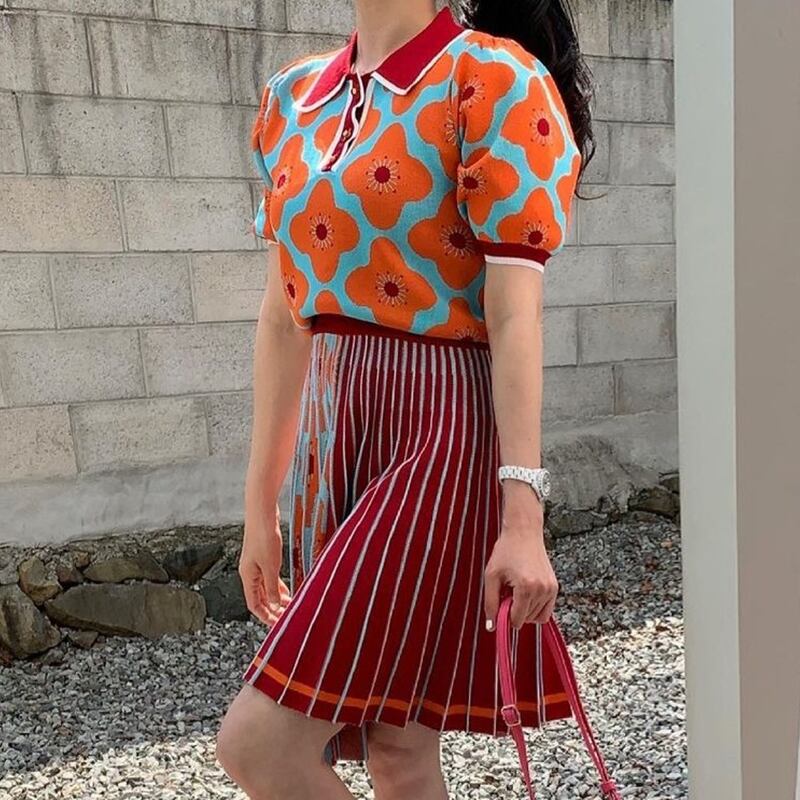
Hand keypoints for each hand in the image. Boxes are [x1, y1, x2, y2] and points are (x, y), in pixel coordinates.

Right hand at [239, 502, 290, 625]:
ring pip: (266, 588)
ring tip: (290, 607)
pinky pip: (270, 577)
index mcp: (247, 577)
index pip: (253, 604)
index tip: (276, 625)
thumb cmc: (264, 537)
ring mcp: (256, 564)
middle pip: (260, 598)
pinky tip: (288, 590)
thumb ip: (272, 587)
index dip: (264, 616)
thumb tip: (274, 606)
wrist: (262, 514)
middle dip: (272, 609)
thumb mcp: (270, 566)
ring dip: (277, 598)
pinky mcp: (264, 556)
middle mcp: (250, 572)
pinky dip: (278, 585)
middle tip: (286, 619)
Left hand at [483, 487, 557, 629]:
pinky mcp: (555, 587)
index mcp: (526, 587)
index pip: (517, 620)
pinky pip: (546, 611)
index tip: (500, 603)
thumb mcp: (491, 576)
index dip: (505, 616)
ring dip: (525, 610)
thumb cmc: (506, 551)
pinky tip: (525, 594)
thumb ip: (490, 603)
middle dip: (514, 612)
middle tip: (507, 592)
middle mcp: (542, 590)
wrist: (524, 533)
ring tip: (516, 590)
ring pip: (537, 617)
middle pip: (526, 620)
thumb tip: (491, 627)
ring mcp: (551, 589)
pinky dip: (535, 608)